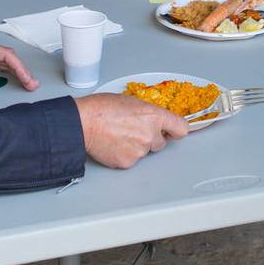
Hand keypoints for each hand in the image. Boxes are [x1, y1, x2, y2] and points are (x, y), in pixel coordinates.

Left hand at [0, 37, 38, 90]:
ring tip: (28, 83)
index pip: (5, 55)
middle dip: (23, 70)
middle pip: (9, 57)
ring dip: (18, 71)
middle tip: (32, 84)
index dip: (18, 67)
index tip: (26, 78)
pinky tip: (16, 78)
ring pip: (6, 60)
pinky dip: (9, 71)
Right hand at [73, 93, 188, 168]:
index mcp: (154, 116)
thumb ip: (148, 113)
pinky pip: (132, 160)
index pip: (181, 128)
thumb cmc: (101, 109)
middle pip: (161, 142)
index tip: (174, 131)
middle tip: (133, 130)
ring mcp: (140, 151)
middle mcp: (150, 135)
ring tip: (119, 135)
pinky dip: (125, 154)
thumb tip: (153, 120)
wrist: (83, 123)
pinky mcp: (128, 163)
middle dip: (151, 138)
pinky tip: (114, 144)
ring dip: (137, 146)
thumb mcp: (131, 101)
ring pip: (145, 152)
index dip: (176, 130)